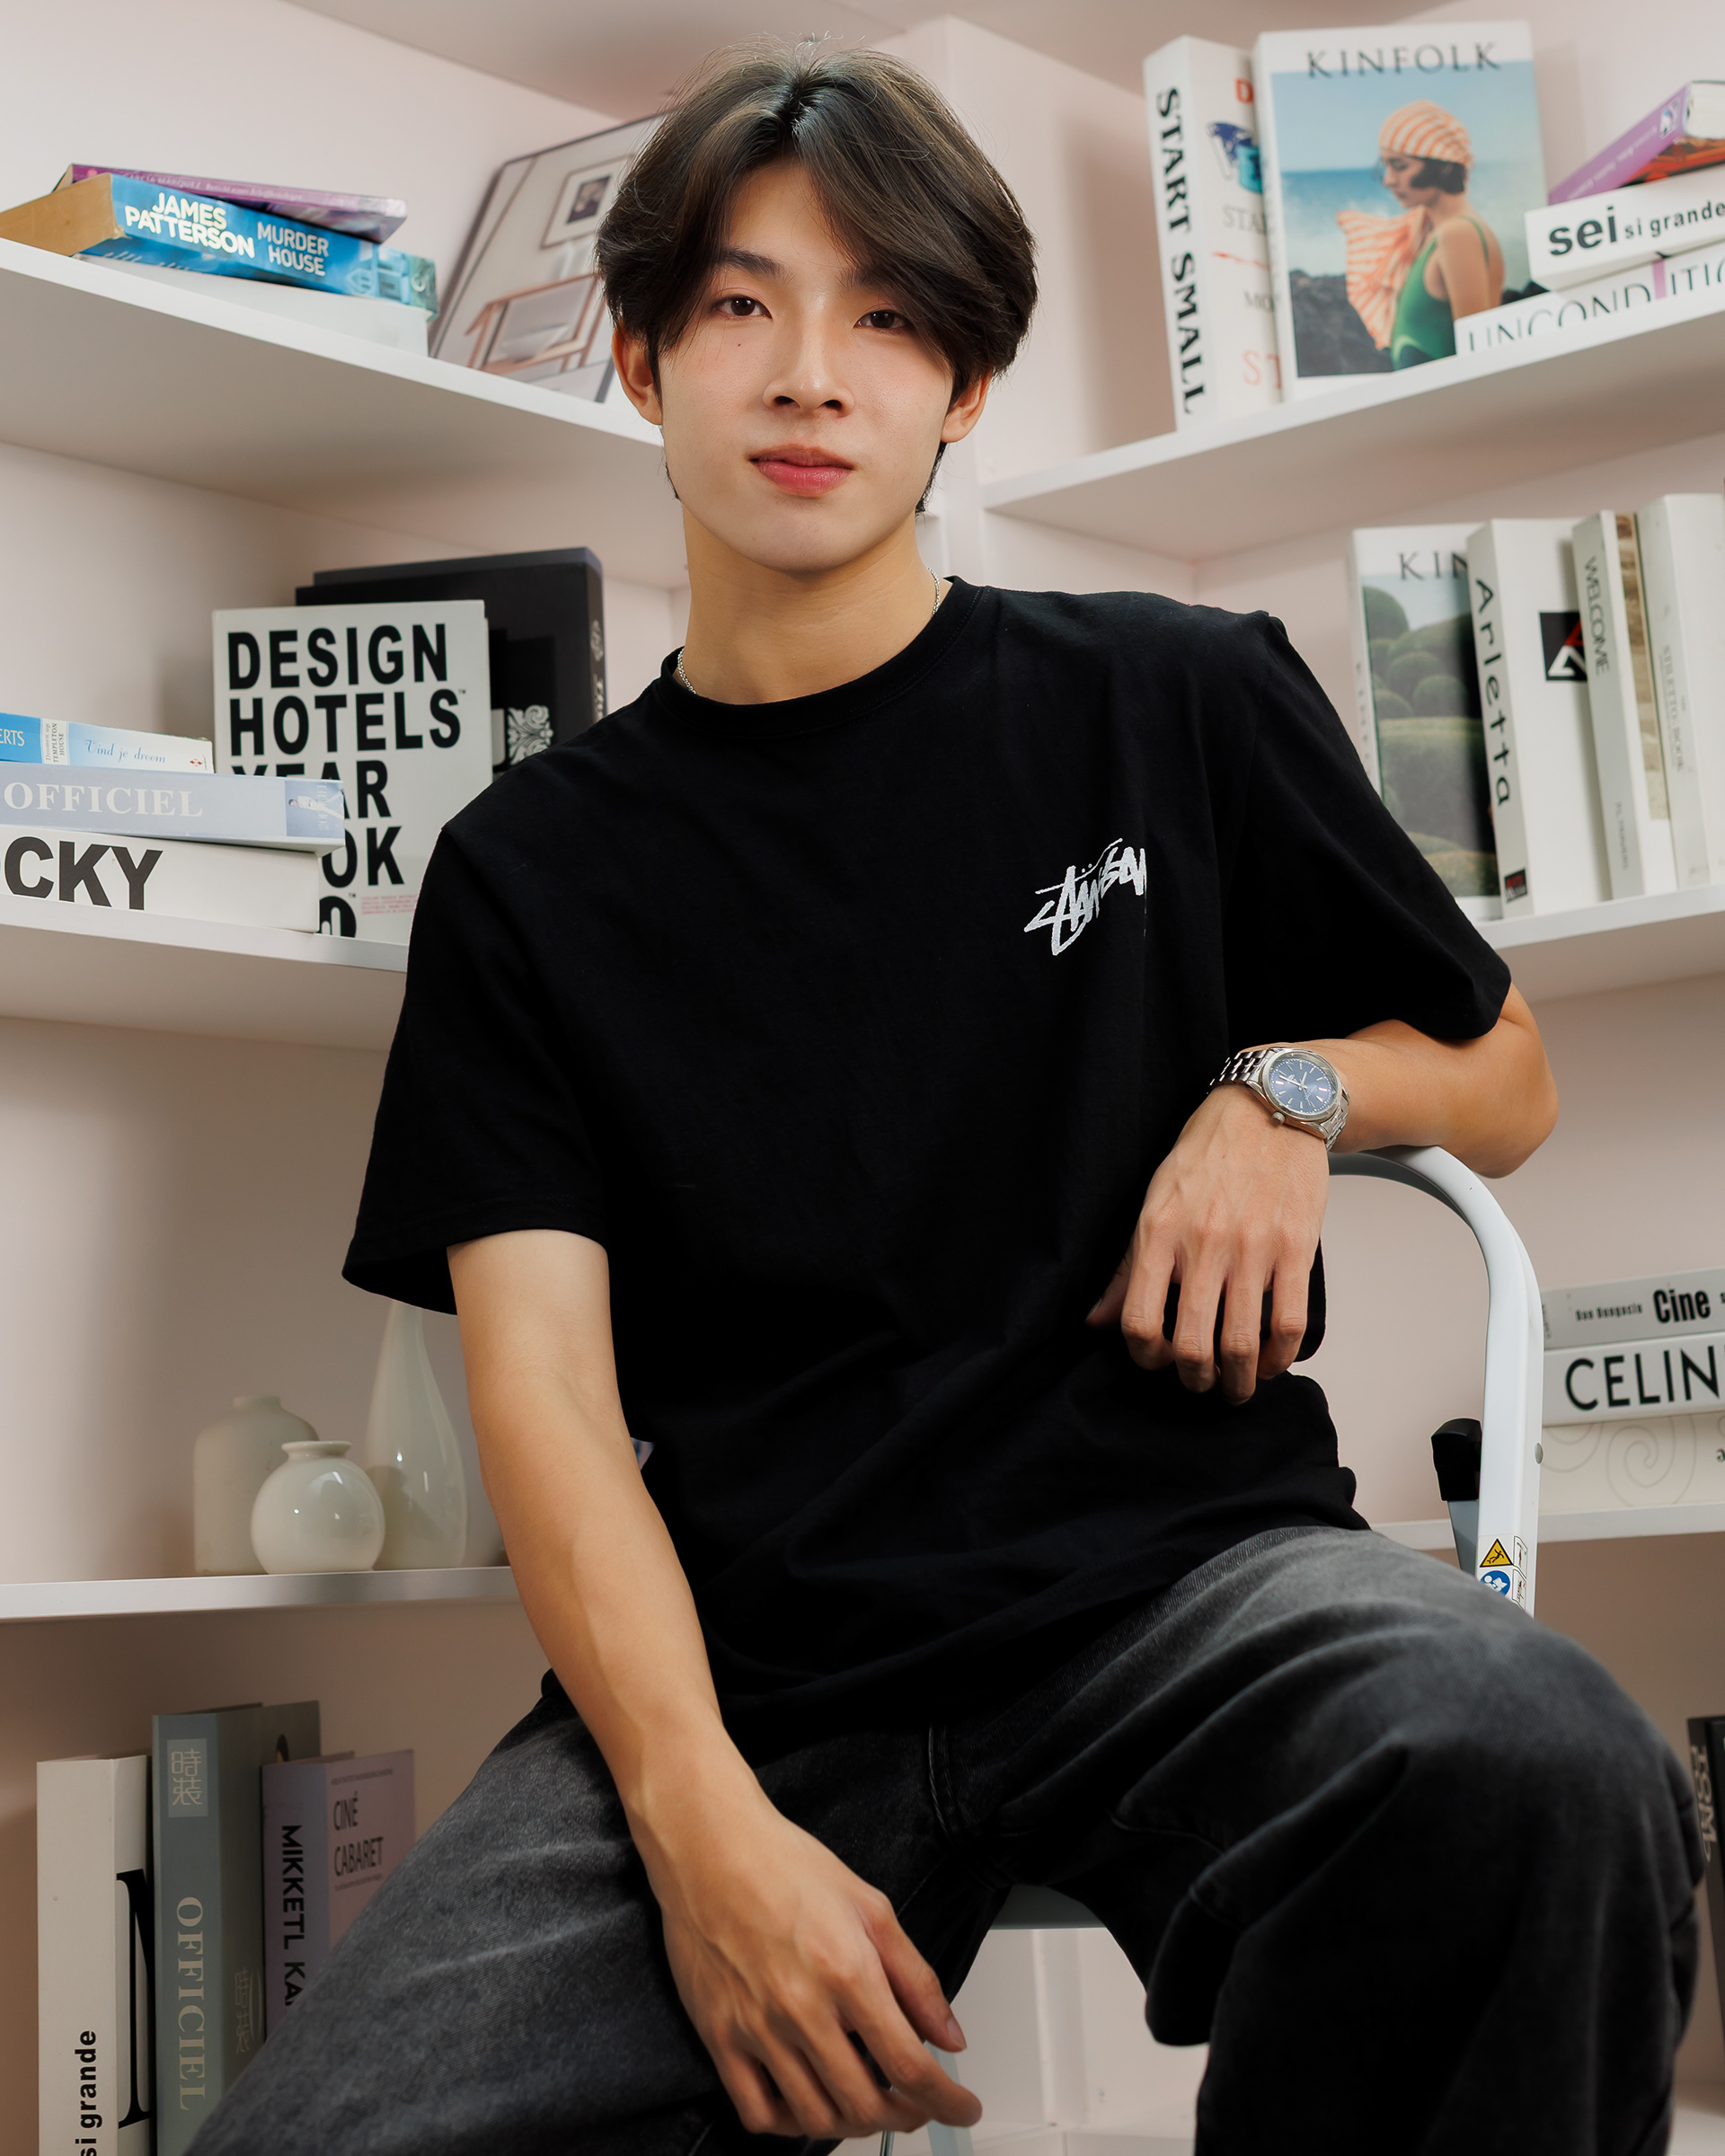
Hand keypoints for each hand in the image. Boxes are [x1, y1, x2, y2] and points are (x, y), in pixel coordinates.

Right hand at [640, 1769, 981, 2139]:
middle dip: (906, 2118)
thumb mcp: (871, 1908)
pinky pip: (757, 2112)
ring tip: (870, 2105)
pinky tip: (809, 2107)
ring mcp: (757, 2029)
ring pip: (816, 2118)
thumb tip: (948, 2034)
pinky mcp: (720, 2036)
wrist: (712, 1848)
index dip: (946, 2102)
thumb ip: (916, 1978)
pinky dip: (791, 2126)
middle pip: (866, 2105)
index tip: (961, 2108)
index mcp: (848, 1972)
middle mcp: (802, 2009)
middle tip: (918, 2107)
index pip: (909, 2065)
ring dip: (855, 2126)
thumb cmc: (786, 1867)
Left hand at [1086, 1082, 1329, 1403]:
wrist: (1271, 1108)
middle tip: (1200, 1384)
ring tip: (1237, 1386)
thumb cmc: (1209, 1153)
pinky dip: (1280, 1356)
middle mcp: (1203, 1243)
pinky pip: (1289, 1323)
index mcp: (1159, 1231)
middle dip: (1195, 1380)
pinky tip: (1272, 1360)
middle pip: (1191, 1344)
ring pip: (1240, 1343)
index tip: (1157, 1363)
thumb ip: (1129, 1266)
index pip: (1139, 1321)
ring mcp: (1252, 1247)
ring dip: (1238, 1381)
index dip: (1146, 1358)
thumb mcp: (1153, 1201)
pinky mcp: (1296, 1248)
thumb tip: (1096, 1321)